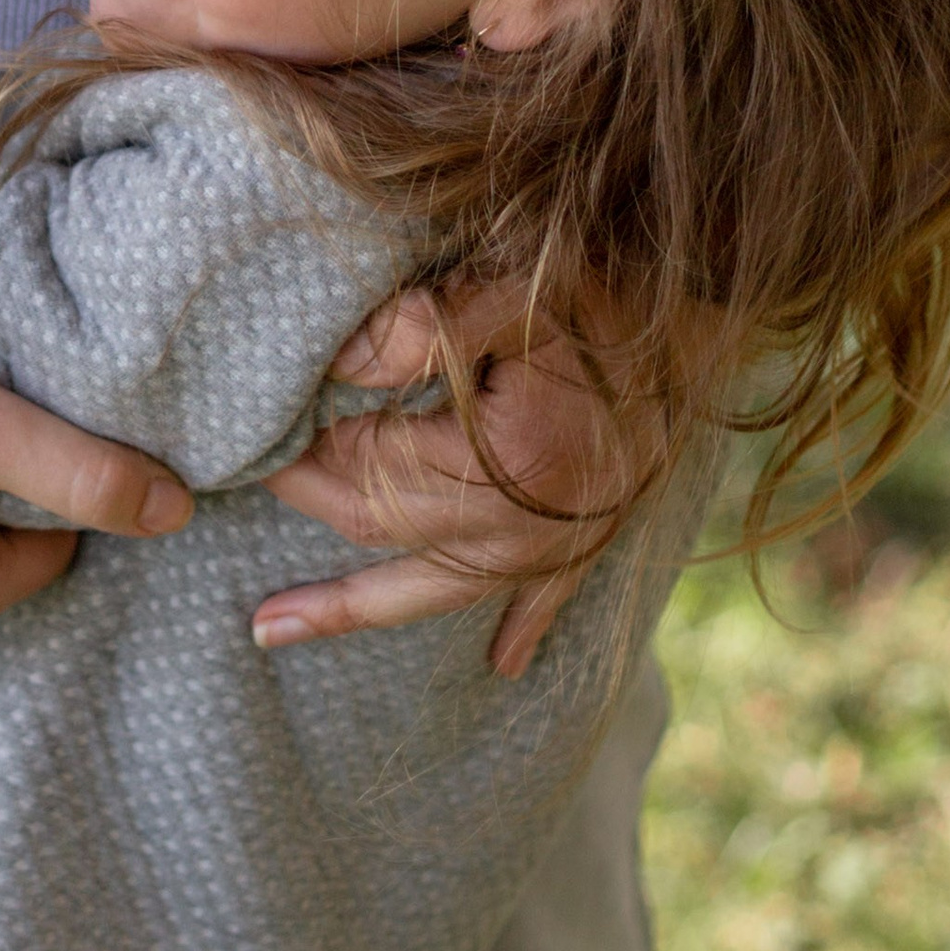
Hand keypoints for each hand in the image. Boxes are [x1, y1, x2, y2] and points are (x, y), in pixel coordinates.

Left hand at [256, 282, 660, 676]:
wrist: (713, 304)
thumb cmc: (607, 288)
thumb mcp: (514, 286)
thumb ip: (423, 323)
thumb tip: (338, 369)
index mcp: (510, 459)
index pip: (369, 467)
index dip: (303, 450)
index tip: (250, 431)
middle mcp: (532, 521)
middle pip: (385, 531)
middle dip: (307, 511)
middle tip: (236, 491)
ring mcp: (565, 541)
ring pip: (435, 589)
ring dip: (353, 610)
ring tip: (272, 629)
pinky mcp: (598, 537)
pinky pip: (546, 602)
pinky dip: (522, 630)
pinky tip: (502, 664)